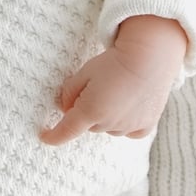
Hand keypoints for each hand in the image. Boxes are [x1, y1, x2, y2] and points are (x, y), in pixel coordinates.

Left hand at [40, 16, 186, 145]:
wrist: (150, 57)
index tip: (45, 138)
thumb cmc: (114, 62)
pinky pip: (129, 131)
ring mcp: (129, 126)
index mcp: (91, 111)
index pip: (67, 129)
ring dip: (107, 116)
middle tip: (97, 87)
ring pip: (109, 128)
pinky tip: (129, 104)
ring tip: (117, 90)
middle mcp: (110, 124)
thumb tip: (67, 109)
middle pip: (90, 124)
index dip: (54, 136)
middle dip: (87, 111)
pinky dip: (125, 122)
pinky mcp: (146, 125)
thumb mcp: (84, 72)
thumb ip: (69, 92)